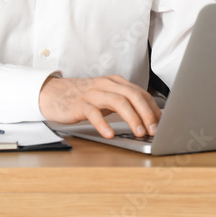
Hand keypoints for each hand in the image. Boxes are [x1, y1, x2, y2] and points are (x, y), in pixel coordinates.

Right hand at [38, 75, 160, 138]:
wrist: (53, 93)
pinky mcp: (80, 104)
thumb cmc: (83, 97)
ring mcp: (93, 94)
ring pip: (118, 102)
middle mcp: (106, 85)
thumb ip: (124, 103)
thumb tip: (147, 119)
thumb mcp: (106, 97)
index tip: (161, 123)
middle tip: (154, 130)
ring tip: (139, 132)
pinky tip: (110, 134)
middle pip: (133, 95)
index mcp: (115, 82)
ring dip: (132, 118)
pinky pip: (94, 113)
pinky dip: (104, 124)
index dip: (153, 108)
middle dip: (147, 113)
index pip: (140, 93)